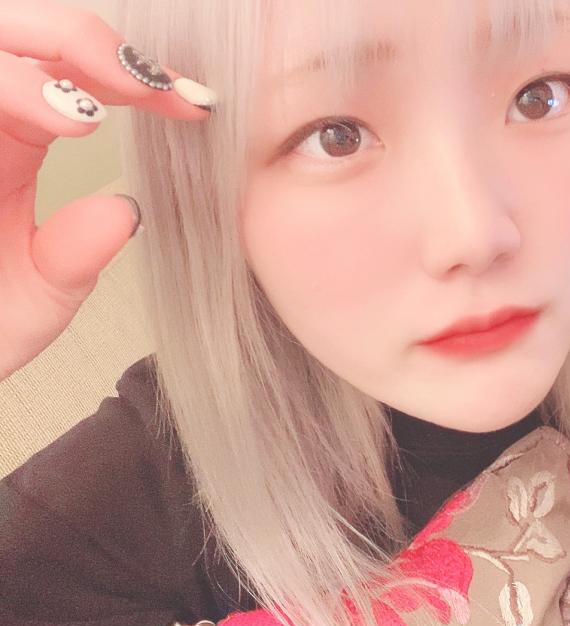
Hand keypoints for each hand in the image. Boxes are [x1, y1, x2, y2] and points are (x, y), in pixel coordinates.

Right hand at [0, 0, 213, 380]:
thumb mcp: (41, 293)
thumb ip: (79, 253)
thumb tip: (126, 212)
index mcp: (11, 139)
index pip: (75, 75)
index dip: (136, 77)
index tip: (194, 105)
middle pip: (24, 30)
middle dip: (88, 41)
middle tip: (150, 85)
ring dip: (47, 58)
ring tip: (95, 114)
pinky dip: (12, 86)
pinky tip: (62, 119)